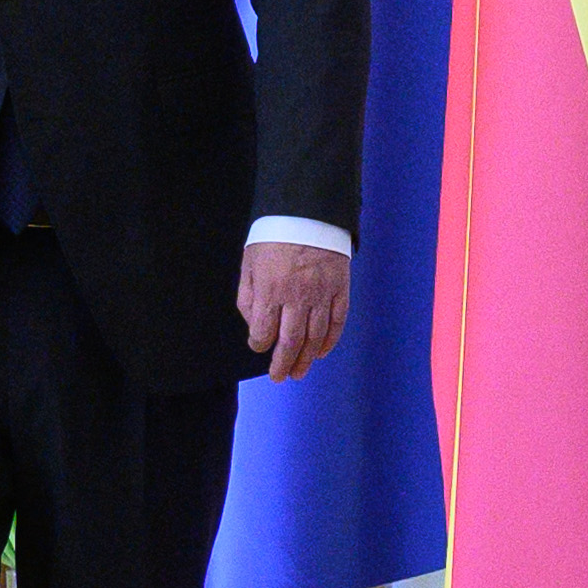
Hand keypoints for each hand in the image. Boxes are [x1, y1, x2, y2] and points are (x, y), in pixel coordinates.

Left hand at [237, 240, 350, 381]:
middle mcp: (296, 295)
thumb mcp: (250, 263)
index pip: (263, 330)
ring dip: (305, 359)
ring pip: (314, 337)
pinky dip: (329, 341)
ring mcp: (321, 293)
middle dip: (282, 363)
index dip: (259, 344)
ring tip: (298, 372)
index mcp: (270, 288)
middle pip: (289, 341)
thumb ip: (248, 296)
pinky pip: (336, 322)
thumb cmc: (274, 236)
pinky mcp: (339, 289)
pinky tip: (320, 352)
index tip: (258, 347)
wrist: (307, 211)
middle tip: (278, 376)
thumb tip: (253, 324)